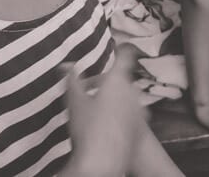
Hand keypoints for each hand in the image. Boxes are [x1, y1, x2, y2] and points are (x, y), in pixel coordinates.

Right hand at [62, 47, 143, 176]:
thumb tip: (65, 64)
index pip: (125, 56)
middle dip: (110, 82)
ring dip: (117, 98)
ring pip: (128, 96)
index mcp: (118, 80)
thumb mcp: (75, 102)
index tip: (120, 47)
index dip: (123, 50)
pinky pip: (132, 113)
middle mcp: (134, 91)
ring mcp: (140, 109)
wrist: (104, 161)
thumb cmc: (88, 127)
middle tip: (93, 90)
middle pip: (123, 79)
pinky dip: (123, 113)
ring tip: (99, 109)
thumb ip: (72, 80)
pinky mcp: (142, 126)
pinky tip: (110, 124)